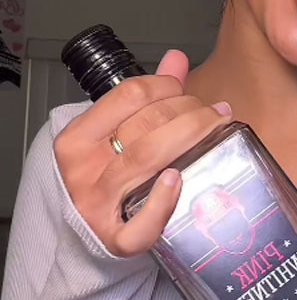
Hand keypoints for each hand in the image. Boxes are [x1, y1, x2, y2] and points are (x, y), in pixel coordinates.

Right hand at [53, 49, 232, 256]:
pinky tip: (180, 180)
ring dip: (191, 138)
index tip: (188, 92)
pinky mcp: (117, 241)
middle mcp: (84, 169)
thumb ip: (147, 98)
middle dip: (190, 111)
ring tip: (216, 130)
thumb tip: (176, 59)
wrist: (85, 236)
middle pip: (145, 124)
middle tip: (214, 114)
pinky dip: (163, 202)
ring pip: (147, 159)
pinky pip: (141, 224)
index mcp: (78, 138)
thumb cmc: (104, 179)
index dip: (168, 86)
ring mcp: (98, 206)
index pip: (129, 95)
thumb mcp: (113, 134)